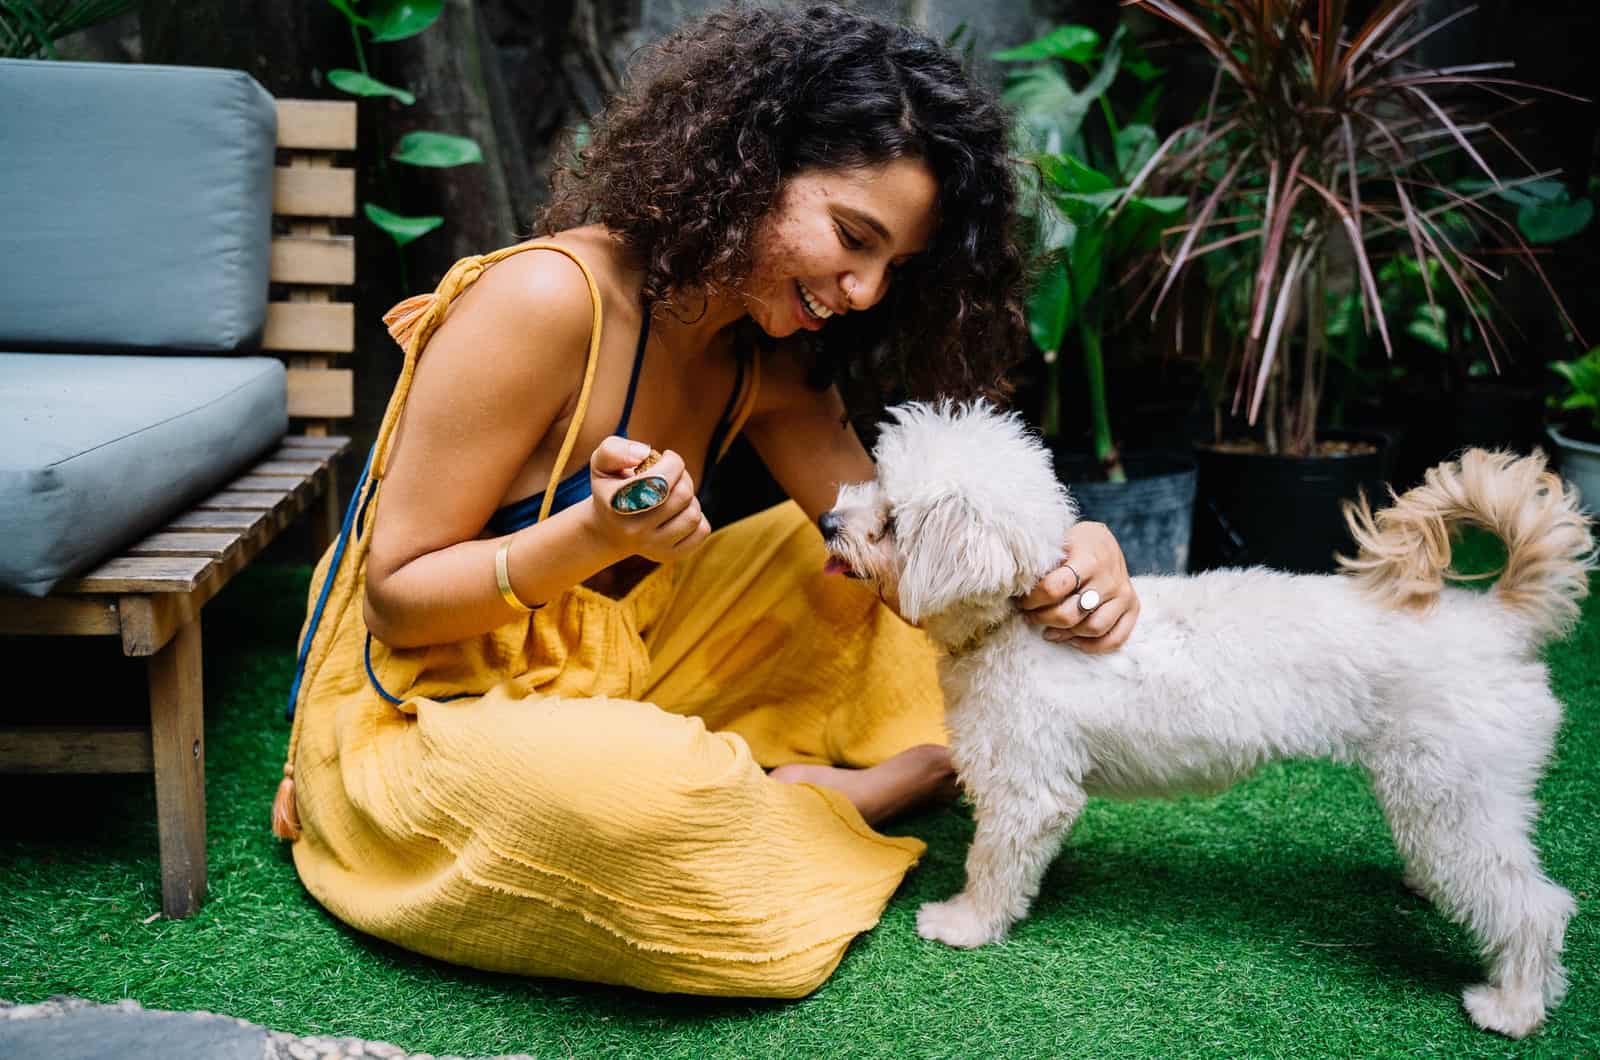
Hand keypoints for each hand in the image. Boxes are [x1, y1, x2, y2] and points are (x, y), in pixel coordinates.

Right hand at [587, 437, 710, 561]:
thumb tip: (644, 454)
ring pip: (693, 515)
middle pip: (682, 495)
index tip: (667, 457)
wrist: (608, 530)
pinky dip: (697, 518)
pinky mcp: (668, 556)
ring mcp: (652, 546)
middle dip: (683, 478)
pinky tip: (679, 513)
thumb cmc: (612, 488)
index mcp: (617, 503)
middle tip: (672, 475)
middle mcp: (634, 530)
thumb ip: (615, 450)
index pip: (662, 479)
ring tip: (675, 494)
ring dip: (690, 498)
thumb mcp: (601, 463)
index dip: (674, 461)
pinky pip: (702, 531)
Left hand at [1019, 521, 1138, 652]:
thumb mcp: (1059, 543)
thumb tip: (1017, 587)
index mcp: (1088, 559)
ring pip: (1092, 628)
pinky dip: (1091, 646)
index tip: (1022, 600)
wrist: (1104, 541)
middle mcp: (1109, 579)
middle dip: (1043, 619)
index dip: (1032, 599)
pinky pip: (1115, 639)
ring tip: (1047, 629)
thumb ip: (1044, 564)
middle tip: (1030, 615)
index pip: (1053, 588)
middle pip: (1071, 614)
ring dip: (1064, 634)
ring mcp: (1123, 595)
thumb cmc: (1074, 544)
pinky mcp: (1133, 608)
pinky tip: (1071, 638)